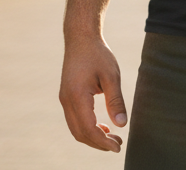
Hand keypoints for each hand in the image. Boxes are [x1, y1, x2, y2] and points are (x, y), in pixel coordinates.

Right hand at [59, 35, 126, 151]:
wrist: (81, 39)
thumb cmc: (98, 55)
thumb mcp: (112, 76)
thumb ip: (115, 101)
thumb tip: (121, 125)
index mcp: (77, 97)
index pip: (89, 129)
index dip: (103, 142)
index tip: (118, 147)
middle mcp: (66, 101)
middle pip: (80, 133)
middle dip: (98, 143)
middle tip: (118, 145)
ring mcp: (64, 100)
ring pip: (76, 128)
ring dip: (93, 137)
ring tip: (112, 138)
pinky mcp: (67, 97)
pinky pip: (75, 120)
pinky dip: (88, 128)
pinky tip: (103, 127)